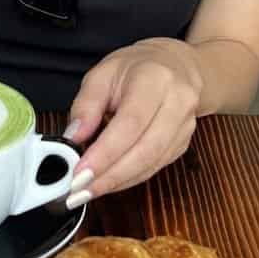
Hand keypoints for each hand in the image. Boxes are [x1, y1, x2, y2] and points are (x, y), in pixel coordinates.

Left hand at [64, 38, 202, 201]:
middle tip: (78, 191)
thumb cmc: (135, 68)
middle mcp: (178, 102)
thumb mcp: (102, 74)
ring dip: (117, 182)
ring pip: (151, 164)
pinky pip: (155, 167)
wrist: (175, 66)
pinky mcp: (184, 143)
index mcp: (155, 78)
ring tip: (87, 192)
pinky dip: (129, 179)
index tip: (79, 173)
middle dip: (109, 176)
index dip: (105, 153)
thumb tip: (73, 139)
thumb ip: (86, 105)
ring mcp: (185, 125)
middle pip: (145, 150)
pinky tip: (108, 183)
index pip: (130, 123)